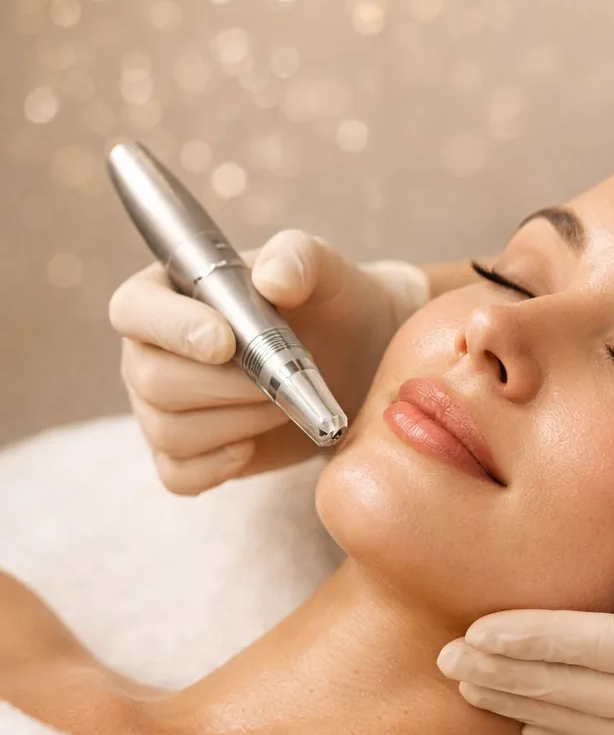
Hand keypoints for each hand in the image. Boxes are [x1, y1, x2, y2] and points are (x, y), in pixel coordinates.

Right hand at [110, 230, 403, 494]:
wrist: (358, 359)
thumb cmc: (331, 304)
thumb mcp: (325, 270)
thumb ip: (298, 259)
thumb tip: (270, 279)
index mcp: (171, 291)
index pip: (134, 308)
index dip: (171, 327)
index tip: (225, 341)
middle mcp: (152, 349)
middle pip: (152, 379)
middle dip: (225, 386)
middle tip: (282, 377)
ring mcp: (162, 405)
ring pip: (169, 431)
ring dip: (238, 422)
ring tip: (284, 402)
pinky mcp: (187, 453)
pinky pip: (180, 475)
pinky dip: (221, 464)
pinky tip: (256, 442)